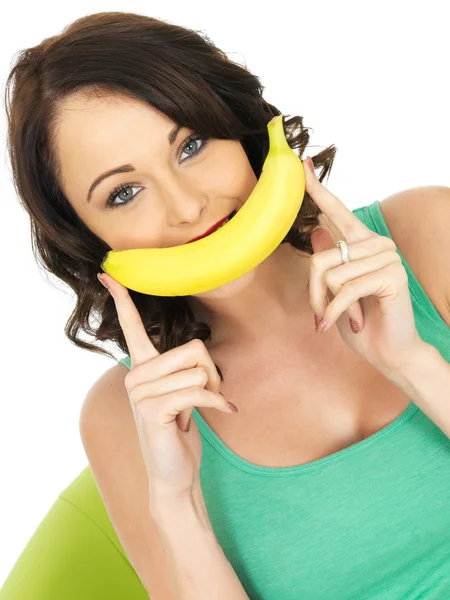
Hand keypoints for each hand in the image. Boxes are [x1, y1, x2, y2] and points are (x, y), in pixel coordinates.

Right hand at [97, 272, 234, 501]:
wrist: (176, 473)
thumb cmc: (181, 428)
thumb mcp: (184, 391)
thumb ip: (185, 368)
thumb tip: (199, 352)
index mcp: (142, 366)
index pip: (130, 325)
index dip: (121, 298)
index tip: (106, 273)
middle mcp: (136, 375)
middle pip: (194, 349)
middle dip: (213, 373)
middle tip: (207, 395)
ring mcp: (140, 393)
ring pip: (199, 371)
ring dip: (214, 392)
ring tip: (200, 410)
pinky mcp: (152, 410)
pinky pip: (198, 392)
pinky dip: (218, 404)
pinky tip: (224, 413)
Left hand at [303, 157, 422, 373]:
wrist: (387, 351)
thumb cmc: (359, 321)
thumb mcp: (335, 290)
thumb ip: (330, 261)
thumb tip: (317, 232)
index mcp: (362, 244)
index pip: (337, 211)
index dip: (317, 189)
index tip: (302, 164)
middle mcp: (377, 244)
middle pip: (320, 258)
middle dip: (314, 293)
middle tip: (321, 313)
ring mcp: (387, 257)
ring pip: (330, 274)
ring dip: (327, 305)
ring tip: (341, 318)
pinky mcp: (391, 274)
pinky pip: (345, 289)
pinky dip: (337, 311)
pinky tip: (352, 324)